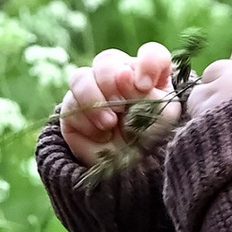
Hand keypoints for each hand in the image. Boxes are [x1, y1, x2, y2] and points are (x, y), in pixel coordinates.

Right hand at [58, 42, 179, 163]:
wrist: (128, 177)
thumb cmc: (152, 144)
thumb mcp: (161, 116)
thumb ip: (147, 91)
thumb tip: (123, 74)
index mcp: (148, 77)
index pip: (150, 54)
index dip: (147, 63)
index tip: (145, 85)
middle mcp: (119, 79)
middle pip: (108, 60)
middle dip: (113, 81)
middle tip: (121, 106)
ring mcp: (93, 92)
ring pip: (82, 76)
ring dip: (95, 99)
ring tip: (109, 123)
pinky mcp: (73, 109)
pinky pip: (71, 102)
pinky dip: (87, 119)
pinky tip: (101, 134)